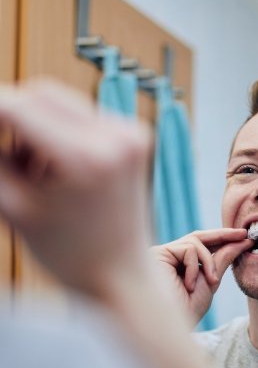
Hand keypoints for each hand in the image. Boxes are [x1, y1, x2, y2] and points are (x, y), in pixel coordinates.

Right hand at [0, 80, 151, 297]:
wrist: (122, 274)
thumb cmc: (70, 255)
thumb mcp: (14, 208)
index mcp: (87, 158)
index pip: (17, 107)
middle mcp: (117, 137)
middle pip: (41, 94)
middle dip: (10, 116)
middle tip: (6, 157)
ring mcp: (131, 134)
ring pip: (61, 103)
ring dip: (35, 125)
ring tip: (32, 173)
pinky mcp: (134, 137)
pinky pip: (82, 116)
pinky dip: (59, 131)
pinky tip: (55, 169)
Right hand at [151, 229, 252, 322]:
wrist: (167, 329)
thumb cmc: (185, 312)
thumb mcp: (210, 283)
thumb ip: (221, 260)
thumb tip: (240, 242)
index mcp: (178, 265)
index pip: (202, 245)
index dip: (223, 239)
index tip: (245, 238)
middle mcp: (167, 257)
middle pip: (198, 237)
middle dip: (223, 235)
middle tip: (243, 234)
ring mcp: (161, 255)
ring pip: (195, 241)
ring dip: (209, 262)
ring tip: (211, 282)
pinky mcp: (157, 254)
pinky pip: (188, 249)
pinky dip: (195, 267)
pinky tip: (189, 286)